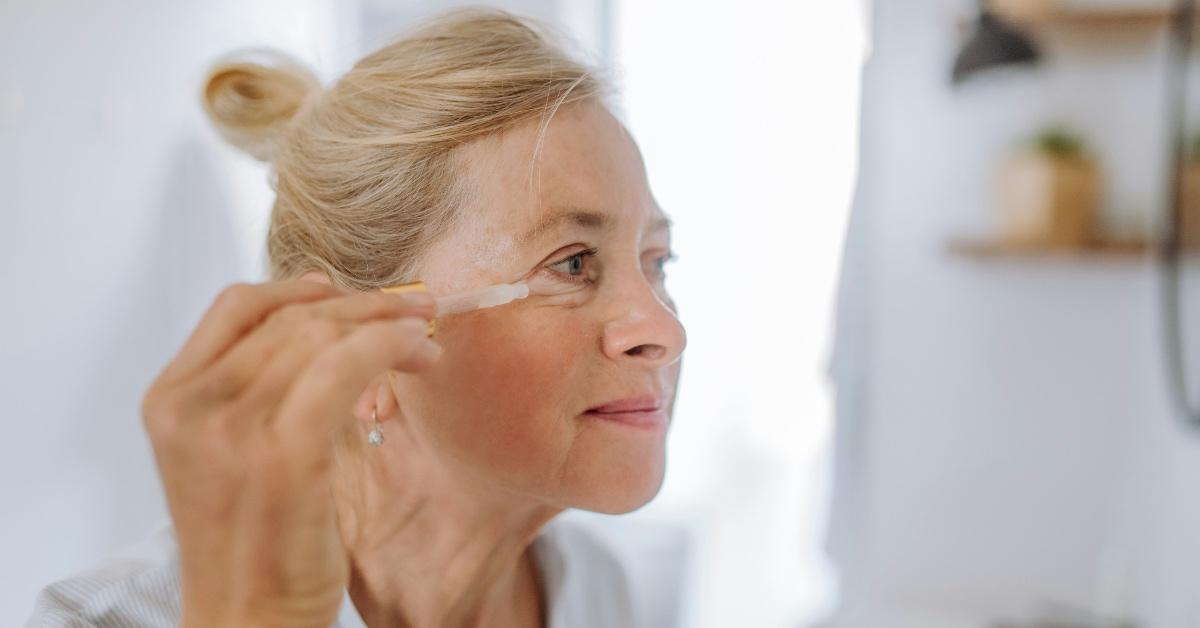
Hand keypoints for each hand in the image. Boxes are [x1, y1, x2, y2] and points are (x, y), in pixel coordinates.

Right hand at [139, 279, 440, 626]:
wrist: (246, 617)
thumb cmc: (251, 539)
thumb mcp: (230, 450)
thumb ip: (260, 385)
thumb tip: (321, 316)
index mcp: (170, 398)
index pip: (235, 306)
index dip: (297, 288)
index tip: (346, 293)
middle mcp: (192, 406)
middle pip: (288, 316)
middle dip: (361, 305)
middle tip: (413, 311)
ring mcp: (233, 429)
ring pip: (321, 335)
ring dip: (386, 324)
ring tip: (425, 338)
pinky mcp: (284, 453)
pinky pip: (346, 367)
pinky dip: (390, 346)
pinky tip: (420, 355)